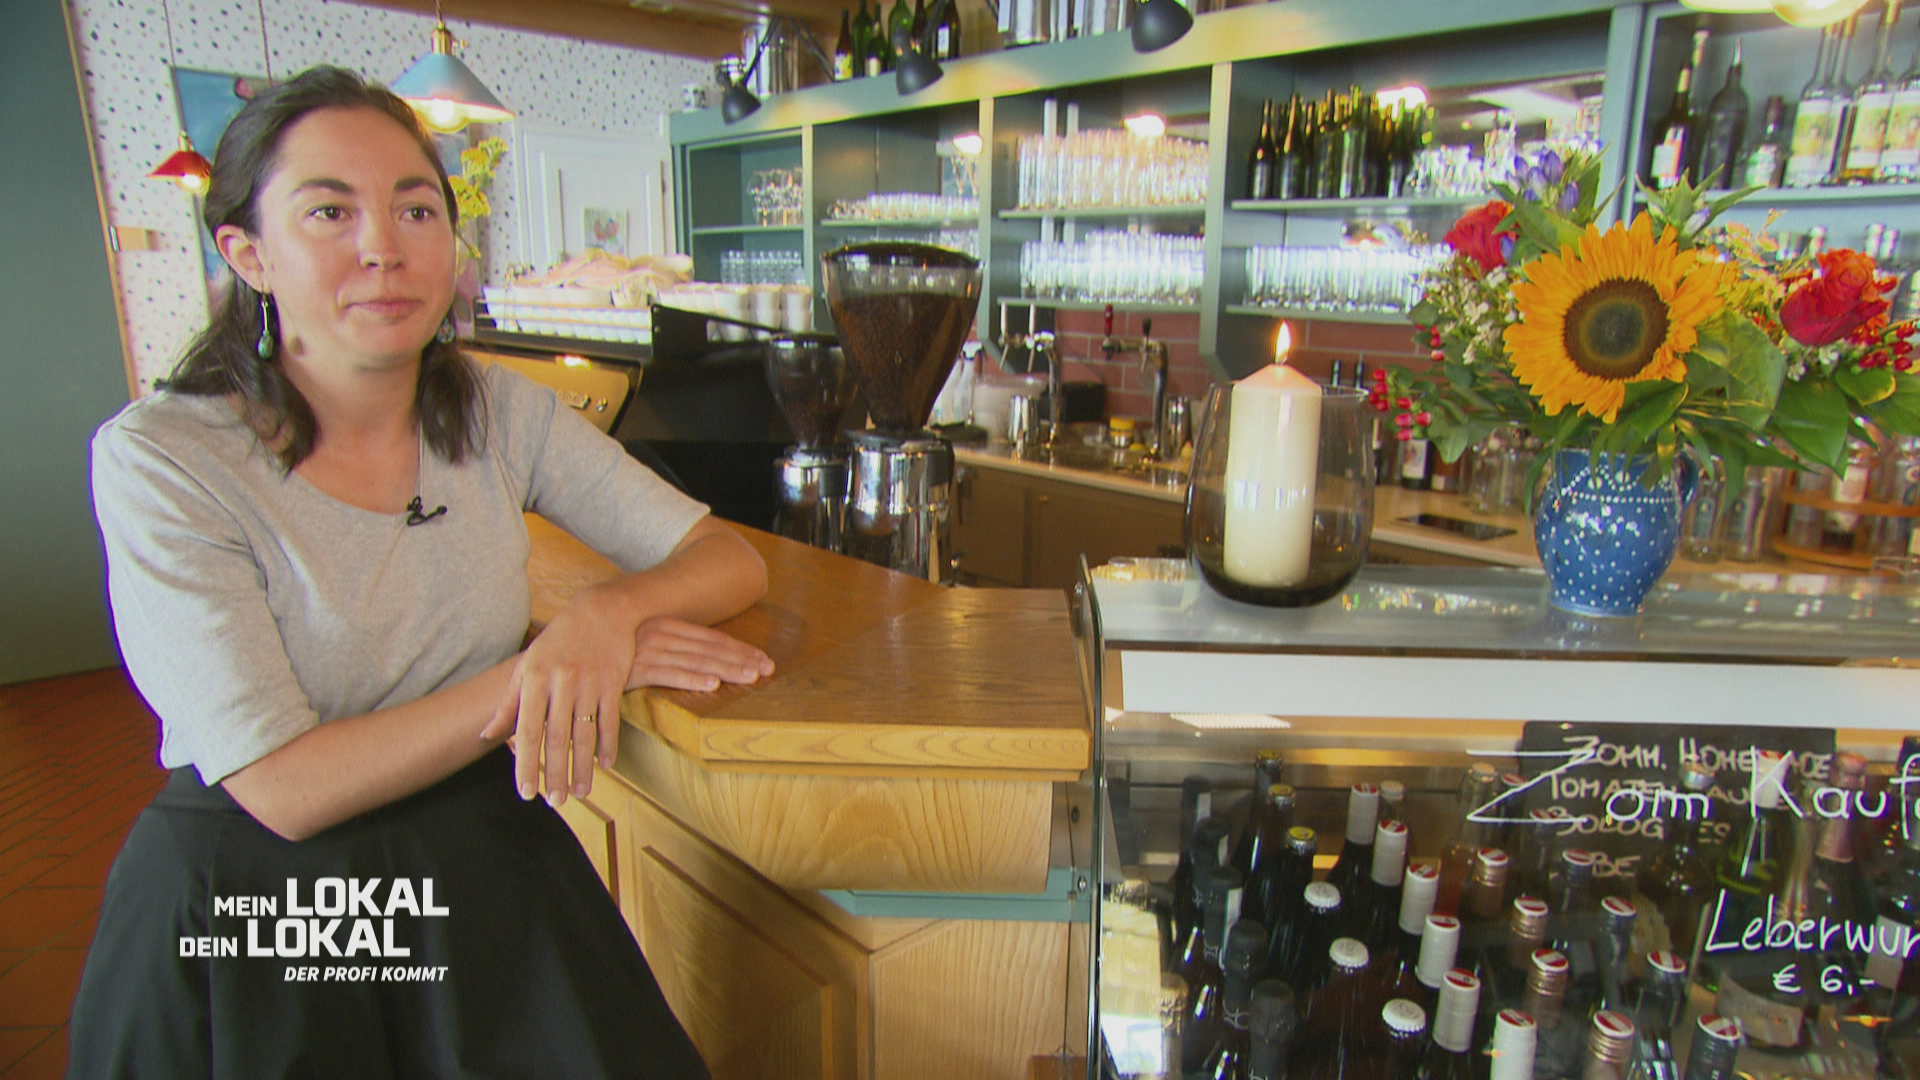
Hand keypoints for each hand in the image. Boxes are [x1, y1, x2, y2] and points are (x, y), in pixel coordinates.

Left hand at [479, 588, 634, 805]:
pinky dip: (609, 744)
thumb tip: (487, 735)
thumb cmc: (558, 640)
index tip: (526, 793)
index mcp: (535, 680)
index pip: (527, 731)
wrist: (601, 611)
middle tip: (555, 802)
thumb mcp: (527, 666)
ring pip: (585, 734)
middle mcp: (561, 683)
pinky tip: (606, 764)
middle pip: (558, 738)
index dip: (526, 764)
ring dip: (583, 767)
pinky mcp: (613, 682)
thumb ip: (508, 703)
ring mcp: (590, 683)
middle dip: (555, 773)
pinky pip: (611, 719)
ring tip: (580, 792)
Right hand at [628, 617, 773, 693]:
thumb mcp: (649, 643)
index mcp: (669, 625)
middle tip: (767, 671)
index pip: (713, 638)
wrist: (577, 653)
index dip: (740, 650)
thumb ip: (677, 648)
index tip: (764, 660)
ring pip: (697, 661)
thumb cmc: (617, 651)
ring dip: (726, 670)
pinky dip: (691, 679)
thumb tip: (710, 660)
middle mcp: (663, 634)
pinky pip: (669, 674)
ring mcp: (649, 650)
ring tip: (749, 678)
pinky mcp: (635, 668)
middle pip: (711, 648)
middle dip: (741, 660)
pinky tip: (711, 685)